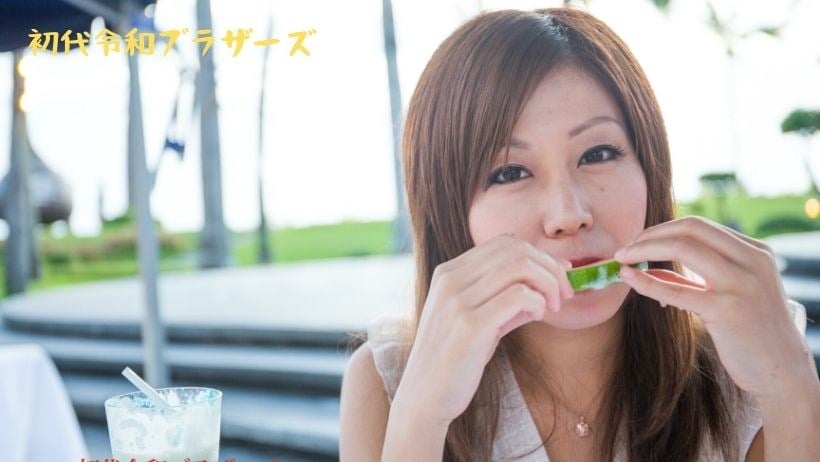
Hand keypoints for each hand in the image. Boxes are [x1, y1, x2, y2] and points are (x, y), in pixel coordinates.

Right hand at [393, 234, 573, 425]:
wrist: (424, 398)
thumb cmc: (454, 360)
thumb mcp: (475, 319)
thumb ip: (504, 297)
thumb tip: (548, 280)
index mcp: (449, 273)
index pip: (503, 242)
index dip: (538, 255)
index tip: (557, 276)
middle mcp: (450, 280)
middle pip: (515, 249)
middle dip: (550, 267)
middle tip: (564, 294)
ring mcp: (458, 302)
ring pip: (519, 266)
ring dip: (549, 283)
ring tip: (553, 307)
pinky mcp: (470, 326)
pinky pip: (519, 296)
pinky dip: (538, 302)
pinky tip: (537, 317)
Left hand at [614, 216, 816, 401]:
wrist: (782, 371)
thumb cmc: (752, 333)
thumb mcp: (731, 294)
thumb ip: (695, 278)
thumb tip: (650, 267)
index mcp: (755, 251)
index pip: (699, 225)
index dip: (662, 229)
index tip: (639, 241)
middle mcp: (752, 260)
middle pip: (690, 229)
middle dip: (650, 235)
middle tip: (624, 249)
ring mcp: (741, 283)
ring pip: (683, 247)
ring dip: (644, 249)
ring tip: (622, 260)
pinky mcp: (727, 309)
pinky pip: (677, 288)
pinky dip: (647, 281)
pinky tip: (629, 278)